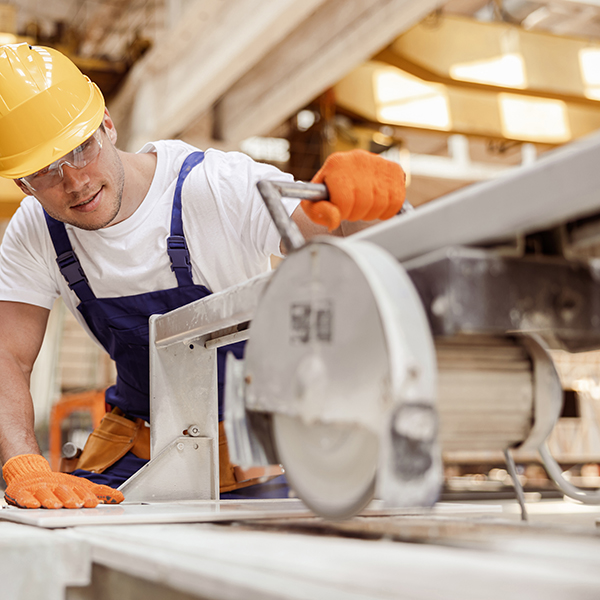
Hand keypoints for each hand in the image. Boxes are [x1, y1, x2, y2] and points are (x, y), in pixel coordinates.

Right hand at [3, 454, 123, 508]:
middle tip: (77, 505)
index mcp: (70, 484)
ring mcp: (39, 488)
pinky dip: (28, 501)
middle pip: (64, 491)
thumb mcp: (79, 485)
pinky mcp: (23, 493)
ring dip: (51, 499)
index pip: (80, 489)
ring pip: (45, 493)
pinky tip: (33, 505)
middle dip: (71, 497)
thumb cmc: (57, 484)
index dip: (87, 496)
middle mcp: (55, 485)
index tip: (94, 503)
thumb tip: (120, 497)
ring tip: (56, 505)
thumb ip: (99, 492)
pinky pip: (24, 497)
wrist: (29, 473)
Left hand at [301, 149, 405, 230]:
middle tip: (352, 210)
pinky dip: (387, 209)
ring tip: (363, 206)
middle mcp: (359, 159)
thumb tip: (334, 220)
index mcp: (336, 164)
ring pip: (381, 202)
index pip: (344, 200)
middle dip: (357, 213)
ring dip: (371, 212)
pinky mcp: (394, 170)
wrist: (344, 175)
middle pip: (364, 202)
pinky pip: (397, 200)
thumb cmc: (328, 193)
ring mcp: (379, 163)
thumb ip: (319, 212)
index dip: (343, 213)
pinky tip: (376, 204)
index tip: (340, 210)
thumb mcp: (313, 204)